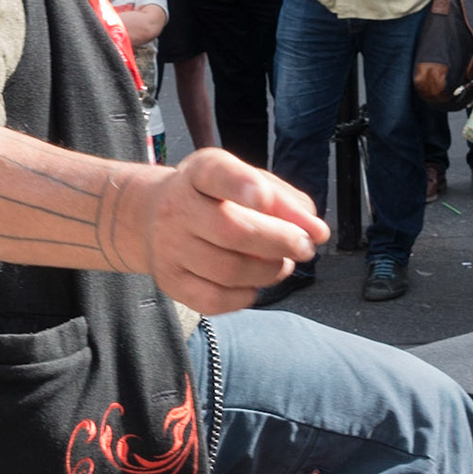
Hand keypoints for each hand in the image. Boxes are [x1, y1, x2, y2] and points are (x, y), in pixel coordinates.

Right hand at [115, 148, 328, 313]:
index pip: (216, 174)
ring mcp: (169, 248)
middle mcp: (177, 208)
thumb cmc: (216, 198)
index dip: (241, 185)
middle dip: (281, 242)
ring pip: (229, 271)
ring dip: (269, 271)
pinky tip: (253, 282)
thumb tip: (317, 232)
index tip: (263, 196)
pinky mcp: (170, 282)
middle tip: (305, 247)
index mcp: (200, 173)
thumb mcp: (250, 182)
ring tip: (282, 263)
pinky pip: (215, 300)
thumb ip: (287, 203)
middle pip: (232, 231)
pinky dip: (246, 296)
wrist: (155, 217)